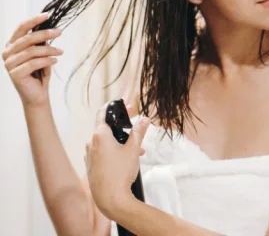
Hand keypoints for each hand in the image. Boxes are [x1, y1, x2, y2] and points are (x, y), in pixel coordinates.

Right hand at [2, 13, 62, 107]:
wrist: (37, 95)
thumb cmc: (39, 73)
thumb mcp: (41, 54)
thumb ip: (41, 42)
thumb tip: (49, 27)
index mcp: (12, 45)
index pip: (21, 28)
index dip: (33, 20)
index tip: (47, 15)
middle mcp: (7, 53)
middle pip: (27, 38)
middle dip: (45, 34)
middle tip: (59, 32)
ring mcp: (9, 64)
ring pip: (32, 51)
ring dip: (49, 50)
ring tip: (61, 52)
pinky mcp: (14, 74)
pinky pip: (33, 63)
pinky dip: (46, 61)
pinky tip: (55, 60)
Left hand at [85, 104, 148, 219]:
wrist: (109, 198)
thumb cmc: (120, 172)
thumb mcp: (133, 149)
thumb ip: (139, 132)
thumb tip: (145, 118)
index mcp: (99, 135)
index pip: (103, 113)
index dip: (114, 107)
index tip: (124, 105)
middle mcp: (91, 143)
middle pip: (106, 129)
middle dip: (123, 129)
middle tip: (137, 128)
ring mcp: (89, 156)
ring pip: (106, 143)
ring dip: (120, 142)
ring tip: (137, 150)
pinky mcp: (91, 166)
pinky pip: (103, 153)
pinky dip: (114, 152)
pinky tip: (127, 160)